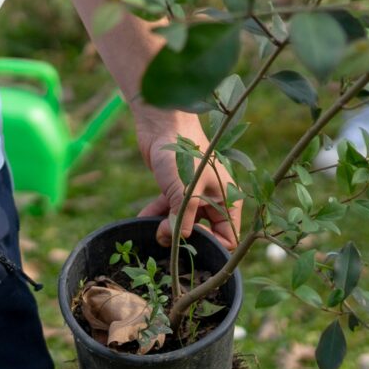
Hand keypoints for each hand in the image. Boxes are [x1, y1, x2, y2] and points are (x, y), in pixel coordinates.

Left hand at [134, 113, 240, 251]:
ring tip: (151, 230)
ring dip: (166, 228)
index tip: (190, 243)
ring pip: (182, 222)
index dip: (211, 245)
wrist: (163, 123)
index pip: (228, 237)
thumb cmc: (183, 154)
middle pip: (203, 232)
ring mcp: (194, 195)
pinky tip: (140, 220)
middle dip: (184, 238)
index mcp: (227, 200)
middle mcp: (213, 200)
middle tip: (164, 236)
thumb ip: (184, 220)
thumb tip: (177, 241)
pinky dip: (155, 215)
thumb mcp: (186, 192)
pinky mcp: (175, 189)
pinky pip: (168, 210)